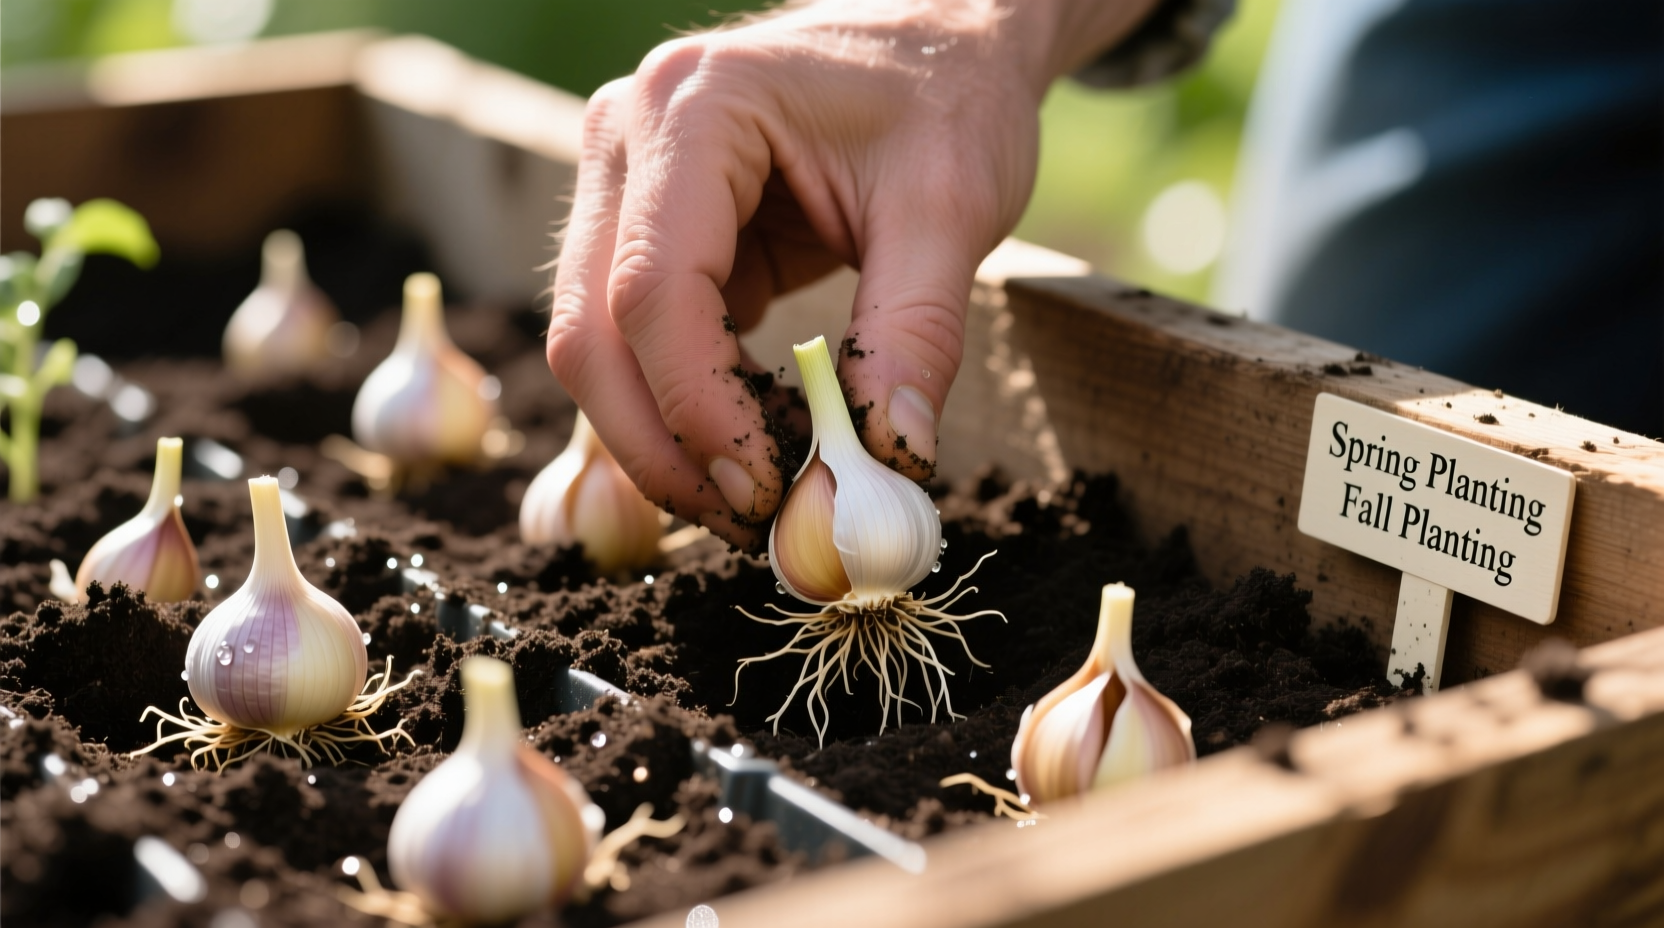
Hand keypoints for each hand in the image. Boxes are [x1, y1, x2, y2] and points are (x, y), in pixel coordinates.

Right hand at [547, 0, 1158, 547]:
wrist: (941, 36)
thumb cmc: (948, 94)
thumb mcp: (952, 207)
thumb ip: (916, 333)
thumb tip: (889, 461)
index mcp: (693, 108)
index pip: (654, 288)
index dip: (700, 408)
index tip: (770, 489)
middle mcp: (626, 137)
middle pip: (591, 329)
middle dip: (661, 445)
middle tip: (750, 522)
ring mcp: (623, 182)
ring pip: (594, 345)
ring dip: (661, 437)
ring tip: (757, 496)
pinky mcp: (647, 227)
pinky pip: (635, 338)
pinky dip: (684, 404)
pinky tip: (753, 441)